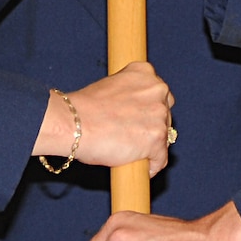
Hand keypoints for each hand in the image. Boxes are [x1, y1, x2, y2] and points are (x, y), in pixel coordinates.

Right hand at [36, 62, 174, 176]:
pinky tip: (139, 168)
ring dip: (152, 147)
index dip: (148, 109)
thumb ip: (129, 94)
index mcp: (145, 72)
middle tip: (134, 137)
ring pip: (165, 137)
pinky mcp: (158, 139)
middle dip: (152, 126)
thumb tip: (135, 113)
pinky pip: (161, 159)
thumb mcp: (111, 86)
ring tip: (132, 154)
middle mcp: (157, 90)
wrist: (74, 123)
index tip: (140, 119)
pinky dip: (152, 166)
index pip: (159, 93)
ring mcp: (159, 114)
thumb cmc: (85, 108)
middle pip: (165, 114)